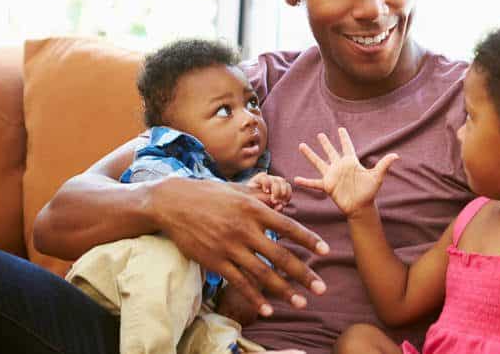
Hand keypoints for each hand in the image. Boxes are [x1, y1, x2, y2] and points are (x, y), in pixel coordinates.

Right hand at [148, 176, 328, 317]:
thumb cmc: (209, 194)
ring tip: (301, 302)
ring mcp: (229, 247)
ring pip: (262, 274)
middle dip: (304, 274)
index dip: (309, 240)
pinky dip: (255, 298)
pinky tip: (268, 309)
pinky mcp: (215, 261)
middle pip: (281, 256)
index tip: (326, 251)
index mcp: (254, 209)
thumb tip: (282, 203)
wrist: (173, 203)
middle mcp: (245, 230)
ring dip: (284, 291)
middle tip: (322, 288)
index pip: (288, 227)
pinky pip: (239, 282)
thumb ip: (261, 200)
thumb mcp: (238, 191)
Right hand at [246, 173, 291, 210]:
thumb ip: (276, 208)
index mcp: (279, 187)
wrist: (243, 203)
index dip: (288, 194)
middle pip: (283, 181)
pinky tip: (265, 191)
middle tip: (277, 201)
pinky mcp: (256, 178)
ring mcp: (266, 179)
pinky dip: (266, 183)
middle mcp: (273, 181)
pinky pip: (264, 177)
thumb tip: (281, 206)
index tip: (284, 203)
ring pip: (276, 179)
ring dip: (276, 189)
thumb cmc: (259, 208)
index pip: (287, 187)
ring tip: (272, 199)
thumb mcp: (269, 209)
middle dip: (282, 192)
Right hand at [294, 128, 398, 218]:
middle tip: (320, 134)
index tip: (341, 128)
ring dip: (310, 155)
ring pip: (319, 162)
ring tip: (301, 146)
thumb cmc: (369, 191)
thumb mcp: (376, 176)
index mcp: (351, 162)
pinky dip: (305, 182)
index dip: (344, 138)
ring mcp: (332, 175)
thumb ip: (384, 164)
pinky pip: (314, 183)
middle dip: (325, 143)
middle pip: (330, 151)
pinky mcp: (327, 185)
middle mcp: (340, 167)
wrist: (360, 207)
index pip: (347, 146)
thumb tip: (396, 156)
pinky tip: (296, 179)